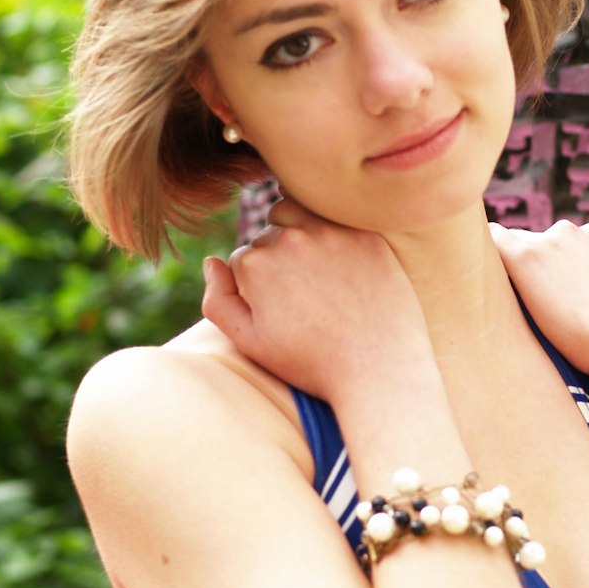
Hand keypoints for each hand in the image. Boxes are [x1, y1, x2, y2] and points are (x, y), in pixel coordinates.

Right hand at [202, 199, 433, 402]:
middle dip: (277, 260)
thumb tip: (211, 261)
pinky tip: (344, 268)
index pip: (243, 260)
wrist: (377, 370)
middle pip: (270, 237)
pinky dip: (335, 236)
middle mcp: (290, 239)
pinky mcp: (367, 235)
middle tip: (301, 299)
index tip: (279, 312)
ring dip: (300, 235)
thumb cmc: (310, 362)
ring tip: (315, 274)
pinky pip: (340, 221)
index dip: (255, 287)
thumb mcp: (250, 342)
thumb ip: (218, 300)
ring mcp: (331, 232)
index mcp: (255, 263)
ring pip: (299, 217)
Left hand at [490, 220, 588, 373]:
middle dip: (524, 269)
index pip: (558, 243)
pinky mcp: (524, 259)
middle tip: (516, 301)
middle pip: (531, 243)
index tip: (541, 291)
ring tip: (489, 294)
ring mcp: (546, 243)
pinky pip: (489, 243)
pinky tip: (469, 276)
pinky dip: (476, 255)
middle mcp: (569, 232)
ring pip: (507, 246)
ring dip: (501, 268)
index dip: (547, 269)